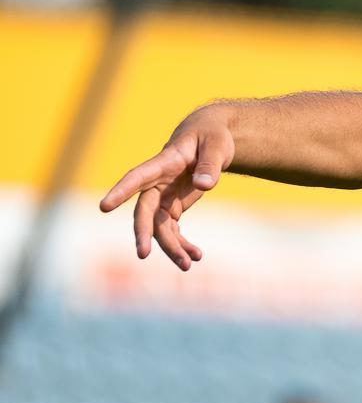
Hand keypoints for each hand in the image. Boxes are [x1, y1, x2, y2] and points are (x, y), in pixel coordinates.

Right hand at [99, 107, 234, 269]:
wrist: (210, 140)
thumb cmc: (212, 137)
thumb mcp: (217, 146)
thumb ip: (210, 164)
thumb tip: (204, 185)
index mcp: (163, 162)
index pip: (137, 177)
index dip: (121, 191)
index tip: (103, 207)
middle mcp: (157, 183)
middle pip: (144, 211)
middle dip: (143, 233)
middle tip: (143, 254)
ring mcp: (163, 197)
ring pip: (159, 227)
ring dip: (171, 247)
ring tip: (188, 265)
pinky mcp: (172, 207)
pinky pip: (172, 230)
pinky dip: (182, 244)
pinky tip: (196, 256)